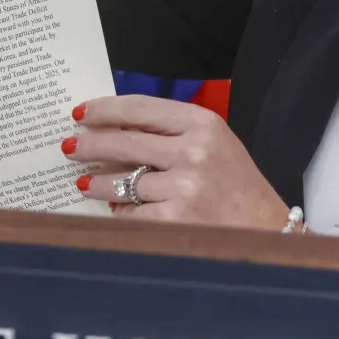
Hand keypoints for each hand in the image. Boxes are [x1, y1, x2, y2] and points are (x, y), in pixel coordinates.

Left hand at [63, 95, 291, 228]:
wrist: (269, 230)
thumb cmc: (236, 184)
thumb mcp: (213, 143)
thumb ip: (171, 132)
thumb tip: (114, 129)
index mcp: (203, 123)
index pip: (141, 107)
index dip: (105, 108)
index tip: (81, 111)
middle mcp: (194, 152)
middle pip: (124, 140)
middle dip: (90, 143)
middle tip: (70, 146)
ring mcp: (184, 187)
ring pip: (123, 180)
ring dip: (98, 182)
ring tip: (85, 183)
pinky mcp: (176, 220)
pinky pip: (133, 212)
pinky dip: (121, 212)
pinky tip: (116, 210)